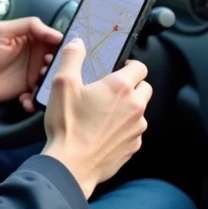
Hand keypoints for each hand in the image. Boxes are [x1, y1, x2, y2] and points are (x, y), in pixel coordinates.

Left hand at [0, 17, 62, 109]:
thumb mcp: (1, 32)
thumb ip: (28, 25)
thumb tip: (54, 32)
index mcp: (30, 37)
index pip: (52, 37)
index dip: (61, 42)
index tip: (65, 49)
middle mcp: (34, 54)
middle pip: (57, 57)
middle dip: (58, 63)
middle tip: (48, 67)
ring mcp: (33, 72)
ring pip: (52, 75)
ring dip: (51, 80)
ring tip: (39, 81)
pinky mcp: (29, 88)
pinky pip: (42, 92)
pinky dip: (39, 96)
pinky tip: (29, 99)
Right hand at [40, 38, 150, 198]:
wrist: (71, 166)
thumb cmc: (67, 125)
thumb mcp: (62, 84)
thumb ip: (72, 58)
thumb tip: (78, 42)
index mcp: (120, 87)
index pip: (140, 66)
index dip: (129, 65)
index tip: (117, 69)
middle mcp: (135, 107)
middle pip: (145, 88)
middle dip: (132, 86)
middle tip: (110, 91)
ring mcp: (137, 129)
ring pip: (139, 111)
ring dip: (127, 109)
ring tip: (103, 114)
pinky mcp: (133, 147)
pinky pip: (133, 132)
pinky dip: (123, 129)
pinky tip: (103, 132)